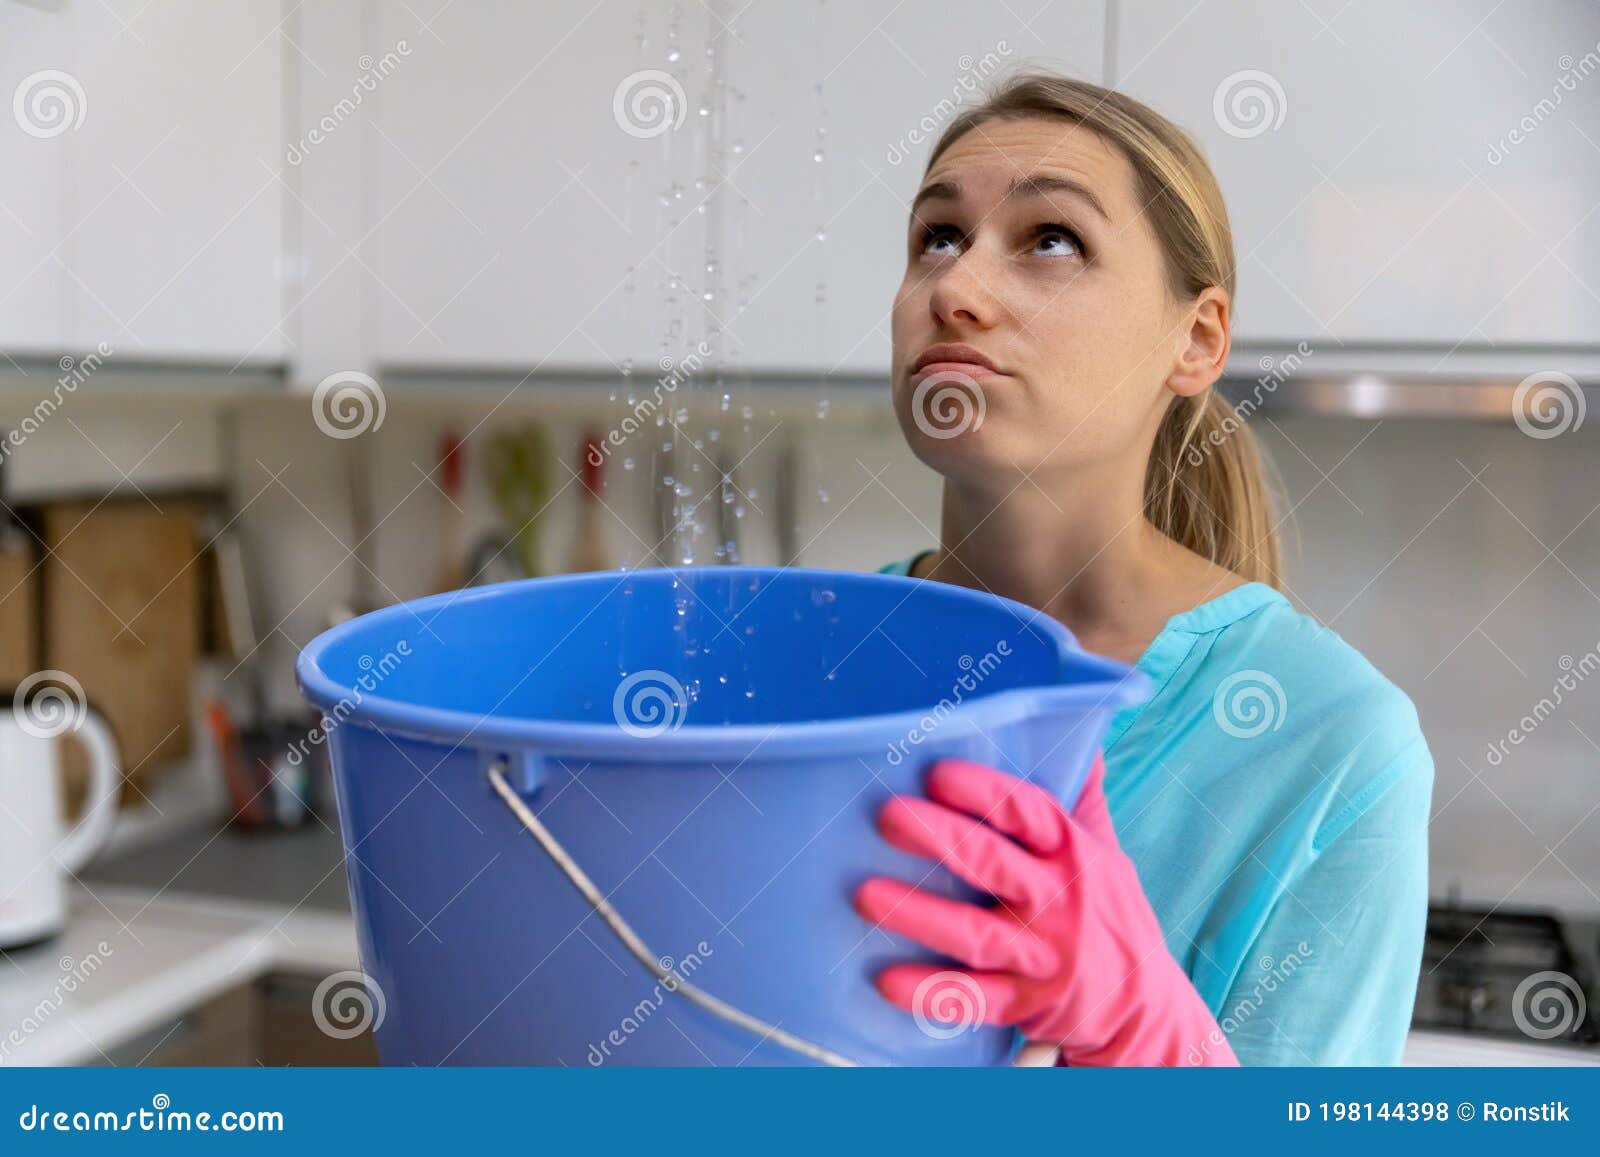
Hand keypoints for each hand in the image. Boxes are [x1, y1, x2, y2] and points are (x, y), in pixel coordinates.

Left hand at [854, 752, 1237, 1065]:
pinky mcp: (1025, 1004)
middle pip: (994, 864)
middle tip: (887, 817)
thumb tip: (1079, 733)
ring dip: (921, 916)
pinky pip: (973, 1000)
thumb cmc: (1110, 913)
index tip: (936, 773)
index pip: (1028, 812)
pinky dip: (931, 992)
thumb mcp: (1106, 850)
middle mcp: (1059, 900)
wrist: (1144, 1006)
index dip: (983, 792)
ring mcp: (1041, 955)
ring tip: (865, 895)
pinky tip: (886, 980)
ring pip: (976, 935)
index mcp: (1072, 851)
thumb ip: (1081, 796)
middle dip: (941, 839)